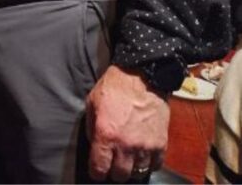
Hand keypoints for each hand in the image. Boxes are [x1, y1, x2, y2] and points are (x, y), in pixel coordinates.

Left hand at [86, 64, 169, 181]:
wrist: (141, 77)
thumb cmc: (113, 88)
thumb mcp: (92, 104)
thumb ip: (92, 128)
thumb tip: (94, 146)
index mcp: (106, 135)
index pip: (99, 168)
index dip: (96, 172)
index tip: (96, 171)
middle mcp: (126, 145)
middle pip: (120, 175)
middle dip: (113, 173)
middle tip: (112, 165)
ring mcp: (146, 146)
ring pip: (138, 173)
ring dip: (131, 169)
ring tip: (127, 161)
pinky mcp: (161, 144)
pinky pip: (155, 165)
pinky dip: (148, 165)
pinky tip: (142, 157)